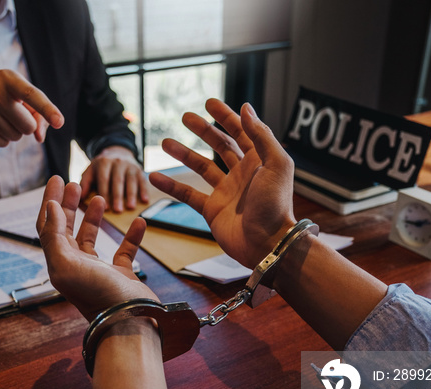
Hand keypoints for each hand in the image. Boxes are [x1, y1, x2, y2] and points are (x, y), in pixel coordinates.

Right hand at [0, 69, 63, 149]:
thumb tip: (40, 138)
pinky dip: (0, 137)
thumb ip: (36, 112)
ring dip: (11, 131)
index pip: (31, 95)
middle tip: (9, 112)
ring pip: (15, 137)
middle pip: (28, 126)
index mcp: (7, 78)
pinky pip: (2, 143)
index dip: (48, 109)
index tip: (59, 122)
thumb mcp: (14, 93)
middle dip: (24, 124)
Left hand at [37, 176, 157, 320]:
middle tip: (76, 183)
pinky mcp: (121, 277)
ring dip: (94, 217)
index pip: (48, 226)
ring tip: (100, 198)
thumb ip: (54, 236)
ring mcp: (99, 272)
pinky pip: (125, 252)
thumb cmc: (98, 295)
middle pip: (67, 229)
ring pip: (92, 239)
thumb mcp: (67, 264)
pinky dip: (131, 236)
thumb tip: (51, 208)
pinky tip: (139, 221)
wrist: (130, 322)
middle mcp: (76, 266)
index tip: (57, 179)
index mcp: (60, 263)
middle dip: (69, 205)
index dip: (50, 202)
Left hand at [80, 146, 149, 211]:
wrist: (117, 152)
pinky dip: (144, 190)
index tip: (105, 207)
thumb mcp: (90, 171)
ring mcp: (129, 165)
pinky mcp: (139, 169)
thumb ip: (85, 183)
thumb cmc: (101, 168)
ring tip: (130, 207)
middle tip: (118, 210)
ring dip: (131, 195)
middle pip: (118, 180)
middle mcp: (117, 162)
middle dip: (118, 196)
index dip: (104, 193)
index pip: (104, 179)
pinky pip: (142, 180)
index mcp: (104, 162)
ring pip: (131, 180)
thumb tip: (81, 197)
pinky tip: (145, 200)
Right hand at [149, 99, 295, 268]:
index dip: (226, 117)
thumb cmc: (276, 206)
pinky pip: (188, 194)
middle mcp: (242, 174)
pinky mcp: (212, 210)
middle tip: (185, 117)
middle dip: (203, 130)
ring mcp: (226, 192)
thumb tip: (246, 108)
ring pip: (201, 168)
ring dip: (183, 154)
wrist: (266, 244)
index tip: (209, 103)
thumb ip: (262, 135)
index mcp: (259, 161)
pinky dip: (171, 186)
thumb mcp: (276, 164)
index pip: (241, 131)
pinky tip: (154, 177)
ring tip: (164, 142)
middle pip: (219, 146)